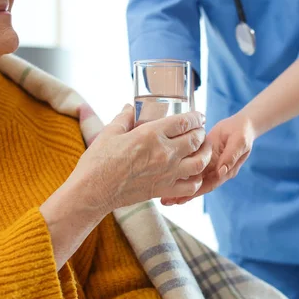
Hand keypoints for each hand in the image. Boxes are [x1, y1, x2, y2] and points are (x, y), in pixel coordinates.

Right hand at [67, 105, 210, 212]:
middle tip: (199, 131)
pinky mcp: (164, 190)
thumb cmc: (99, 161)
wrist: (94, 191)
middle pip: (196, 139)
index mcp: (151, 134)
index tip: (198, 116)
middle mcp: (164, 153)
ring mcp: (167, 173)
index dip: (196, 117)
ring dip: (205, 154)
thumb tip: (130, 107)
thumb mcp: (110, 132)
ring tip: (203, 150)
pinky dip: (196, 179)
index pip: (184, 122)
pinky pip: (191, 186)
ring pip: (200, 162)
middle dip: (201, 132)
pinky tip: (193, 174)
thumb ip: (124, 118)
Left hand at [161, 112, 254, 205]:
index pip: (208, 185)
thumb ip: (230, 157)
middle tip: (166, 202)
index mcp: (224, 171)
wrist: (241, 125)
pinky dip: (179, 172)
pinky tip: (167, 176)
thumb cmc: (242, 134)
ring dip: (178, 186)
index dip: (194, 193)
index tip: (181, 200)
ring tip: (164, 196)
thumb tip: (221, 171)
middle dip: (182, 195)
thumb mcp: (239, 143)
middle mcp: (215, 171)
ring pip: (192, 178)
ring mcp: (208, 165)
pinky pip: (190, 166)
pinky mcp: (202, 156)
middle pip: (197, 186)